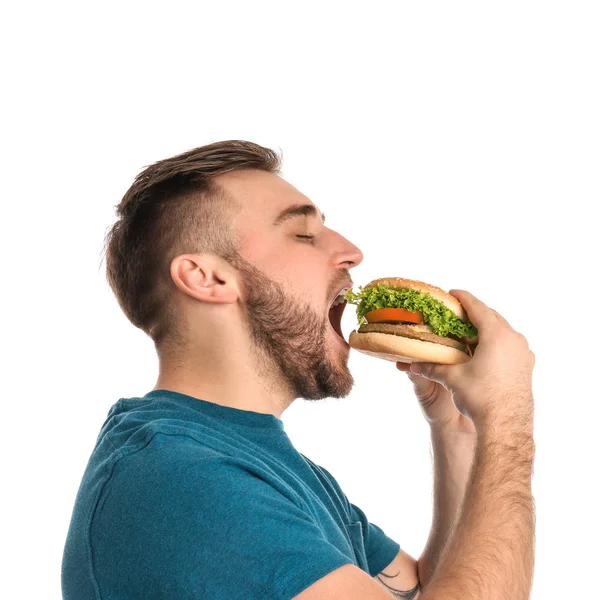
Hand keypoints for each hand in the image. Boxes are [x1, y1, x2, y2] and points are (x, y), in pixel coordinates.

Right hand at [405, 289, 534, 434]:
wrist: (506, 425)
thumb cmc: (480, 397)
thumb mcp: (452, 378)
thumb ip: (432, 366)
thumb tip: (410, 364)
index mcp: (497, 335)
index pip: (477, 307)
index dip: (463, 298)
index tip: (452, 293)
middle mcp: (514, 339)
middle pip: (492, 317)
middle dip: (474, 313)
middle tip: (456, 313)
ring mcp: (523, 352)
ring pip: (503, 331)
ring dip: (486, 329)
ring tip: (468, 334)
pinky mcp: (526, 365)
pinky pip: (510, 345)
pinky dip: (496, 342)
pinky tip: (483, 352)